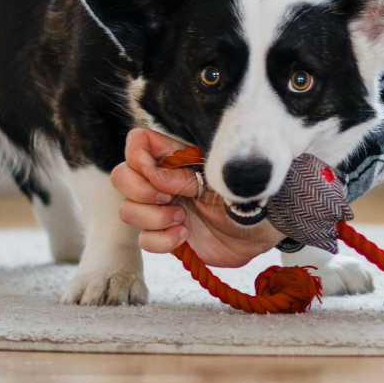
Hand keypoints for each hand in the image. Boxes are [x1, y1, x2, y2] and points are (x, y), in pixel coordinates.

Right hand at [112, 129, 283, 267]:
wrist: (261, 230)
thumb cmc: (247, 195)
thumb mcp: (220, 179)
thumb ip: (187, 175)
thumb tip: (155, 178)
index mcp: (177, 159)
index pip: (138, 142)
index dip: (138, 155)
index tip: (156, 170)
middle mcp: (164, 182)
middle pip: (121, 175)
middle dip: (140, 189)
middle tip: (167, 198)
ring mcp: (163, 209)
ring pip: (128, 210)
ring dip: (153, 217)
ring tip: (182, 219)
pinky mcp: (166, 236)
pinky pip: (144, 240)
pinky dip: (161, 240)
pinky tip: (184, 236)